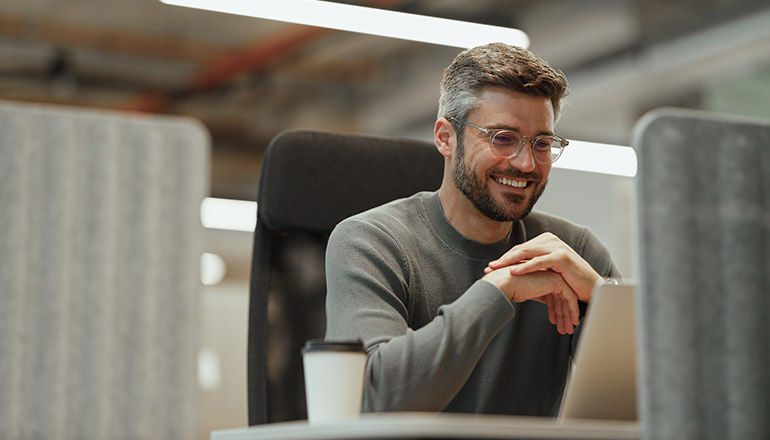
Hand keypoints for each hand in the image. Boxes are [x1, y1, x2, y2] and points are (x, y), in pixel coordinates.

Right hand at [482, 268, 579, 333]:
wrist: (503, 284)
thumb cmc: (507, 287)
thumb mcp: (526, 292)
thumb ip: (538, 294)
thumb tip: (545, 302)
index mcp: (542, 275)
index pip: (553, 295)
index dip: (556, 311)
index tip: (558, 323)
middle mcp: (549, 274)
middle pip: (561, 297)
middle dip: (564, 315)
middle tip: (566, 328)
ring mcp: (554, 276)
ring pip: (567, 298)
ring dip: (568, 315)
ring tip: (567, 329)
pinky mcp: (557, 281)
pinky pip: (570, 298)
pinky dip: (572, 310)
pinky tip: (571, 321)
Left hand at [485, 233, 600, 301]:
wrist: (591, 287)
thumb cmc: (568, 281)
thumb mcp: (548, 271)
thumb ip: (533, 266)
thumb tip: (511, 271)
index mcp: (545, 241)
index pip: (520, 249)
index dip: (504, 258)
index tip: (490, 267)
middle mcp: (550, 240)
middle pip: (521, 249)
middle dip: (503, 259)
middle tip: (488, 268)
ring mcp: (556, 247)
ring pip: (527, 252)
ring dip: (509, 261)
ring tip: (496, 268)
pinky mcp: (562, 257)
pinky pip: (540, 261)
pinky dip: (525, 266)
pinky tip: (513, 271)